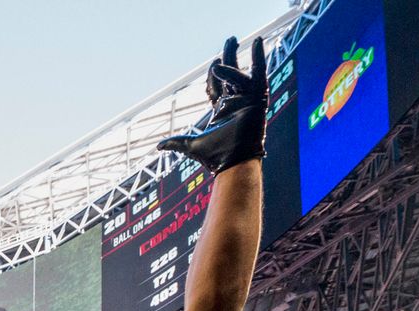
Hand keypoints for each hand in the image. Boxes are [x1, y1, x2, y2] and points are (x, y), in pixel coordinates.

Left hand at [158, 36, 265, 172]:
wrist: (232, 162)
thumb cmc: (215, 156)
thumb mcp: (190, 145)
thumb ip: (175, 143)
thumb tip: (158, 147)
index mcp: (222, 110)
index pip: (217, 86)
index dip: (214, 74)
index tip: (213, 64)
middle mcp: (236, 102)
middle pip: (232, 74)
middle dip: (230, 56)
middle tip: (230, 39)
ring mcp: (248, 100)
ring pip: (241, 73)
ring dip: (236, 58)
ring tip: (230, 43)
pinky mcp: (258, 99)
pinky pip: (259, 75)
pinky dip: (259, 59)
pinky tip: (256, 42)